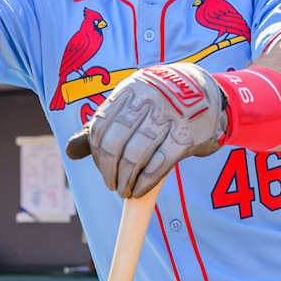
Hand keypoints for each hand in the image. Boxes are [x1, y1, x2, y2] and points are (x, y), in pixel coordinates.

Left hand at [64, 63, 227, 196]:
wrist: (209, 91)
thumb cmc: (164, 102)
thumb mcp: (134, 102)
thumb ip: (105, 124)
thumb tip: (71, 150)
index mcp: (129, 90)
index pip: (99, 127)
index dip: (96, 154)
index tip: (102, 168)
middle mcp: (147, 100)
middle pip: (114, 143)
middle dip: (108, 171)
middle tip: (112, 185)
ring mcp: (169, 117)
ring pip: (135, 156)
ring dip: (125, 180)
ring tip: (125, 190)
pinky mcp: (187, 136)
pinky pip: (159, 165)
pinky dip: (145, 182)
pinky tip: (140, 189)